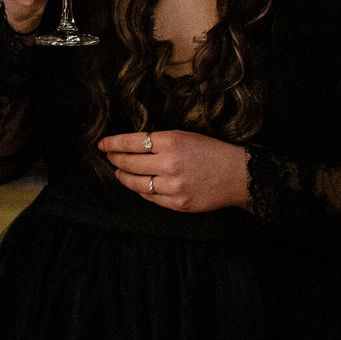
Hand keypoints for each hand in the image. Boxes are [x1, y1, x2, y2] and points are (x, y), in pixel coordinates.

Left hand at [98, 129, 251, 213]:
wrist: (238, 175)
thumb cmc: (213, 151)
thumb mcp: (186, 136)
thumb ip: (160, 141)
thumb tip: (132, 146)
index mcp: (171, 141)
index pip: (132, 142)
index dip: (113, 143)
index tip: (102, 144)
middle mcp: (169, 163)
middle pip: (129, 163)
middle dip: (115, 159)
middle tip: (109, 157)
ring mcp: (173, 186)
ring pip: (136, 183)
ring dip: (124, 177)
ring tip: (119, 172)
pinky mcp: (177, 203)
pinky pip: (150, 197)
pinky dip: (140, 190)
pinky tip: (138, 184)